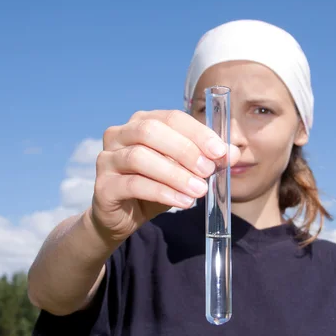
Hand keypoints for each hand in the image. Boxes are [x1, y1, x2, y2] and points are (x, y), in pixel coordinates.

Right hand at [88, 109, 240, 243]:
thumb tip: (232, 153)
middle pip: (151, 131)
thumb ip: (206, 159)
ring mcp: (107, 159)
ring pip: (140, 157)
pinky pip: (133, 184)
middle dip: (185, 150)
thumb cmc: (155, 186)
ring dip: (175, 174)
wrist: (123, 218)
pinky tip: (183, 201)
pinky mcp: (103, 185)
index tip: (220, 151)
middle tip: (208, 171)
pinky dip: (162, 192)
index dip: (197, 133)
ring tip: (199, 190)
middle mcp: (119, 134)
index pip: (171, 117)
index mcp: (141, 122)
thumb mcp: (183, 171)